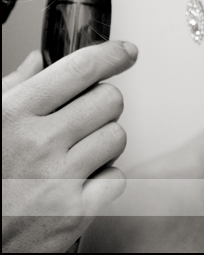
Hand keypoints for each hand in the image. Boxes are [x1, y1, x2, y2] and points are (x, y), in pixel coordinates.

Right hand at [2, 41, 137, 253]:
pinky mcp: (74, 213)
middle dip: (103, 104)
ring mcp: (59, 179)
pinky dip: (106, 178)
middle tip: (85, 118)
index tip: (127, 53)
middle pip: (108, 100)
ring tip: (78, 152)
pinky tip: (81, 181)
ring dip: (105, 140)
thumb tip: (37, 60)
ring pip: (117, 136)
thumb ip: (14, 88)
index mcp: (16, 114)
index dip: (112, 55)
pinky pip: (117, 177)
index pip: (80, 69)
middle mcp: (39, 143)